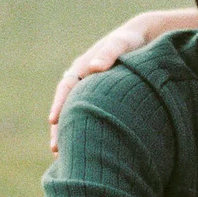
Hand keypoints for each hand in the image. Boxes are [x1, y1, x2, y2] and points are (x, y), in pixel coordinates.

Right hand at [48, 8, 197, 149]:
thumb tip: (93, 67)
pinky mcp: (102, 100)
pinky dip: (85, 129)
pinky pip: (89, 116)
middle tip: (55, 149)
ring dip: (70, 132)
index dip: (59, 104)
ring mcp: (91, 91)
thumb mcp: (120, 44)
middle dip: (60, 127)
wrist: (144, 39)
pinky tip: (87, 149)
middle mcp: (82, 80)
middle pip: (67, 106)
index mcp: (82, 67)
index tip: (53, 121)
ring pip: (76, 114)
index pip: (66, 88)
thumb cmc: (131, 41)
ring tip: (65, 157)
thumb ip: (109, 54)